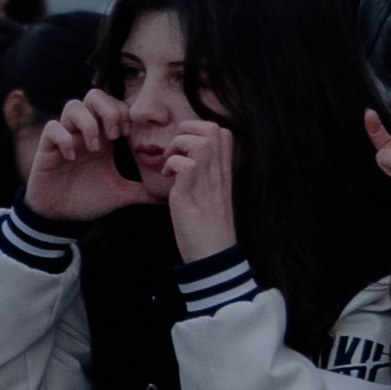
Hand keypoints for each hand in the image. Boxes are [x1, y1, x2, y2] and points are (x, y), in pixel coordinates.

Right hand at [23, 88, 150, 226]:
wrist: (60, 216)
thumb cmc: (88, 199)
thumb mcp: (121, 194)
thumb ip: (143, 191)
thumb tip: (168, 196)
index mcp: (103, 136)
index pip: (114, 104)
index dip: (122, 112)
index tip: (127, 135)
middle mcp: (84, 131)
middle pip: (95, 95)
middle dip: (108, 111)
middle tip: (113, 137)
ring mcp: (65, 136)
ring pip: (73, 105)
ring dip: (87, 123)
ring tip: (94, 148)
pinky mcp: (47, 147)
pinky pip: (53, 128)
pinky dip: (64, 138)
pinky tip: (71, 157)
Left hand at [152, 114, 237, 262]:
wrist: (212, 261)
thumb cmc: (208, 231)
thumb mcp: (212, 198)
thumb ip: (205, 178)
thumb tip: (188, 161)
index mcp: (223, 175)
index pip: (223, 133)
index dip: (200, 129)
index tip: (185, 147)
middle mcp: (218, 176)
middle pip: (212, 128)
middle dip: (187, 129)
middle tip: (175, 150)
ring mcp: (206, 185)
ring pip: (200, 142)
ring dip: (178, 145)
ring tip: (170, 163)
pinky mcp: (190, 198)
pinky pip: (184, 165)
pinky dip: (170, 165)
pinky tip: (167, 178)